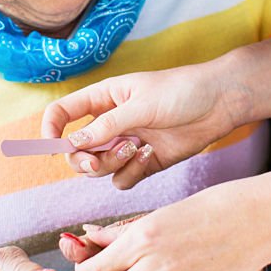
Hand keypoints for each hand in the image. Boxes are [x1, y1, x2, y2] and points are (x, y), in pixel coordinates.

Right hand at [42, 63, 245, 188]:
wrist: (220, 102)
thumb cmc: (181, 91)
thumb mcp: (140, 104)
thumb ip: (106, 126)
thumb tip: (72, 144)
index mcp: (104, 99)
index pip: (63, 113)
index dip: (50, 130)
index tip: (51, 147)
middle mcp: (111, 123)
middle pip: (77, 150)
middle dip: (82, 159)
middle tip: (96, 161)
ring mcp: (127, 143)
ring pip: (99, 168)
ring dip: (112, 164)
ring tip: (137, 148)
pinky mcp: (145, 162)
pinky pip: (123, 180)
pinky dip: (131, 174)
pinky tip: (150, 156)